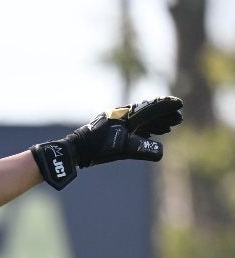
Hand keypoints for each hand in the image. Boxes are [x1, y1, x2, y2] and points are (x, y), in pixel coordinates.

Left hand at [31, 95, 183, 189]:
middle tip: (179, 118)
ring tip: (169, 127)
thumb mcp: (122, 148)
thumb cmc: (98, 147)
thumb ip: (142, 149)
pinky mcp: (113, 132)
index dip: (166, 107)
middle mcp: (123, 116)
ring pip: (141, 122)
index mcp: (127, 115)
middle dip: (164, 116)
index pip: (151, 108)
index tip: (180, 104)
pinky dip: (145, 131)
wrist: (76, 149)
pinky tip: (150, 135)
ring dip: (156, 124)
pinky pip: (133, 129)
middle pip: (148, 114)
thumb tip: (161, 153)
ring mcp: (118, 123)